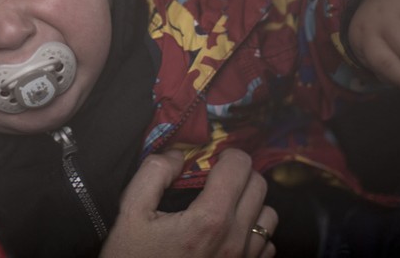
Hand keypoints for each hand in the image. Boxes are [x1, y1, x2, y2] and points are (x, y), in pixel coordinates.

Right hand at [101, 149, 276, 256]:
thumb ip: (154, 173)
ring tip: (223, 205)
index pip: (240, 166)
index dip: (225, 154)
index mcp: (209, 219)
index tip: (210, 159)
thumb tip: (178, 155)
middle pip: (259, 185)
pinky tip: (227, 233)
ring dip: (250, 203)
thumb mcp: (130, 212)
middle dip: (238, 174)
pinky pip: (266, 244)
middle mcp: (234, 240)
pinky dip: (252, 232)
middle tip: (214, 179)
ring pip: (268, 215)